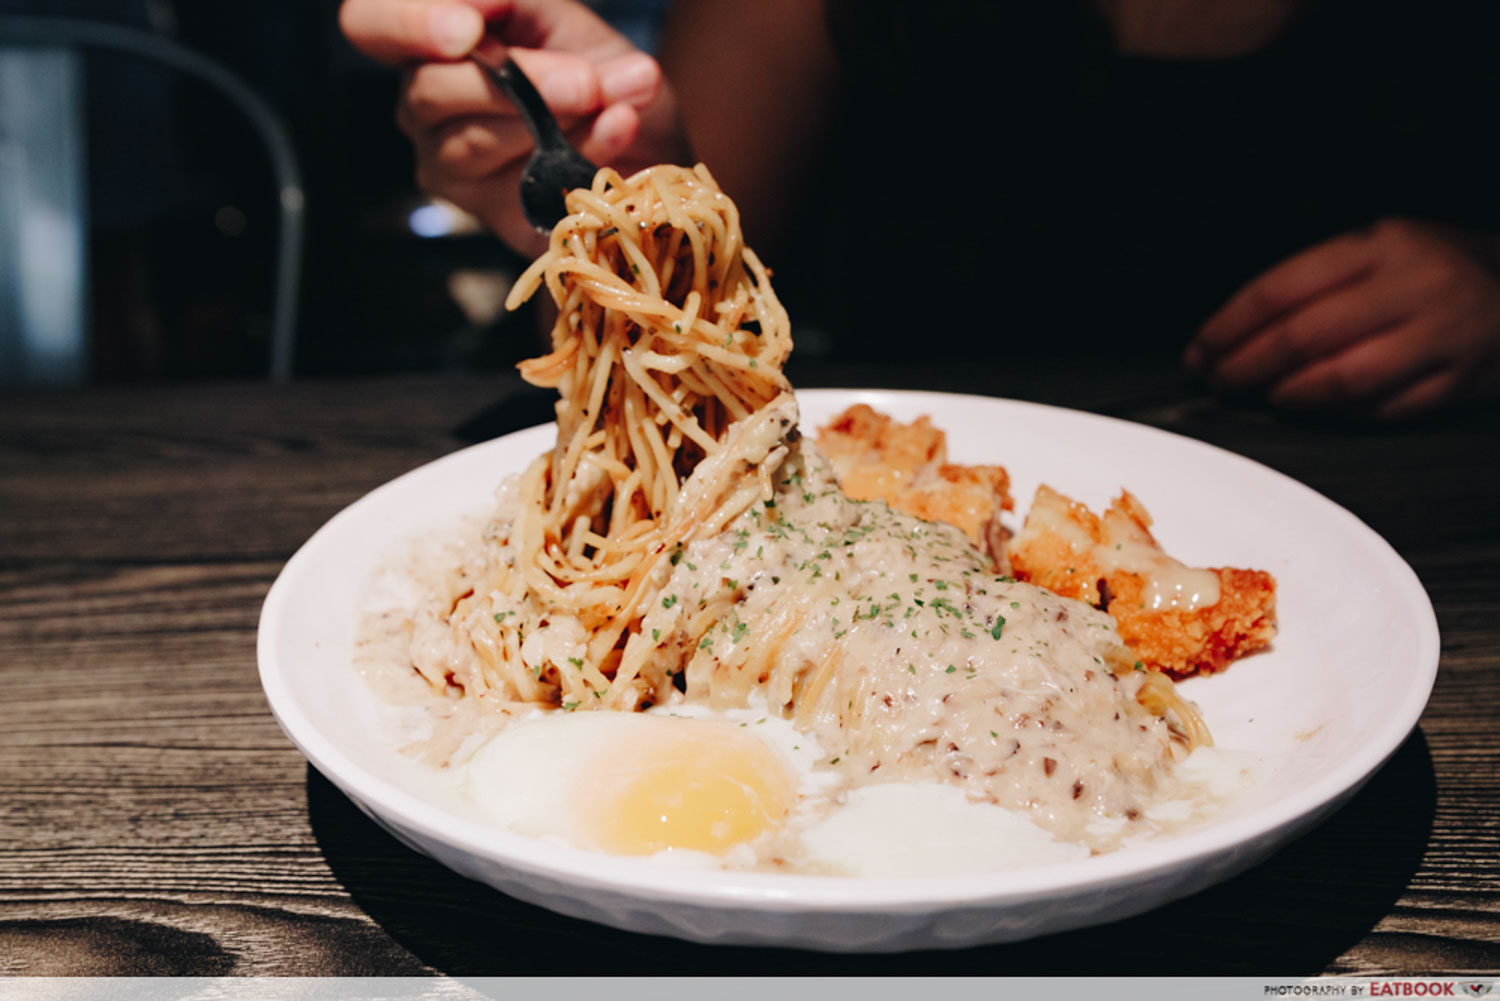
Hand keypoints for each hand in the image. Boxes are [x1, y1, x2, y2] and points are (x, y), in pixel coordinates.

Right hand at [339, 0, 687, 252]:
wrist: (649, 141)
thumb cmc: (596, 73)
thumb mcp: (562, 19)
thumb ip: (522, 2)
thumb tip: (489, 2)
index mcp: (427, 40)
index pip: (369, 24)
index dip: (408, 23)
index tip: (468, 29)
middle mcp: (424, 103)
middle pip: (429, 92)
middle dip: (519, 82)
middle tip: (585, 81)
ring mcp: (450, 164)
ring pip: (473, 142)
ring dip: (556, 118)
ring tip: (617, 102)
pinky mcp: (492, 213)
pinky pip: (524, 184)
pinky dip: (584, 152)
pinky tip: (618, 131)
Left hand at [1185, 219, 1499, 418]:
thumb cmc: (1436, 267)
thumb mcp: (1381, 247)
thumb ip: (1317, 279)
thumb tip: (1237, 327)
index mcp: (1380, 245)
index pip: (1281, 289)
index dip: (1228, 326)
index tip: (1199, 351)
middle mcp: (1412, 286)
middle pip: (1303, 337)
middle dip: (1244, 366)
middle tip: (1217, 381)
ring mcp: (1440, 337)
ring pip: (1342, 380)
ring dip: (1287, 395)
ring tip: (1260, 396)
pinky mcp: (1459, 381)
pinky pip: (1383, 409)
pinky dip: (1338, 414)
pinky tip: (1311, 409)